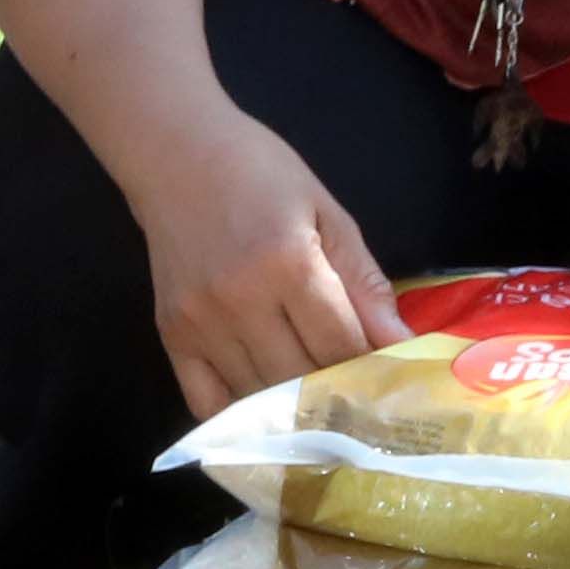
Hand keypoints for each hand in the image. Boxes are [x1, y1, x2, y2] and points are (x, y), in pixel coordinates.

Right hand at [120, 111, 403, 425]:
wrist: (175, 153)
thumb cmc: (260, 173)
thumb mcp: (326, 212)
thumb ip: (363, 280)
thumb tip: (399, 342)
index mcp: (288, 262)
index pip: (341, 345)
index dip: (371, 369)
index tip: (390, 380)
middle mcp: (240, 299)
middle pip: (302, 378)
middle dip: (337, 393)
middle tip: (360, 397)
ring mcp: (200, 322)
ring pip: (260, 397)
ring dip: (295, 407)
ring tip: (320, 403)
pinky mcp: (171, 334)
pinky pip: (207, 402)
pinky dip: (240, 415)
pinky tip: (265, 408)